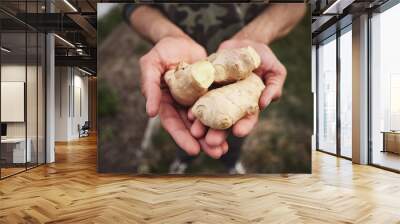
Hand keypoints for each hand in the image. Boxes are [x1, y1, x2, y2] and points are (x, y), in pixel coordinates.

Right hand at [139, 36, 227, 156]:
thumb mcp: (151, 65)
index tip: (193, 151)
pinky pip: (219, 105)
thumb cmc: (162, 51)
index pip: (173, 124)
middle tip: (217, 153)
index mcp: (166, 103)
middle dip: (204, 142)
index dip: (182, 138)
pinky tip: (235, 125)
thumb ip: (149, 86)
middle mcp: (181, 106)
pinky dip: (225, 116)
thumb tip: (150, 113)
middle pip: (192, 127)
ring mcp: (197, 100)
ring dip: (216, 134)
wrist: (181, 40)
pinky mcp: (211, 92)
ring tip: (226, 147)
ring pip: (207, 120)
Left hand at [189, 39, 286, 150]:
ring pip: (209, 113)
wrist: (244, 44)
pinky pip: (199, 97)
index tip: (238, 132)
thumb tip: (264, 104)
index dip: (244, 126)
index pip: (247, 119)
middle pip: (225, 121)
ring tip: (196, 132)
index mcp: (249, 104)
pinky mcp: (206, 86)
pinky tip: (189, 114)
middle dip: (218, 133)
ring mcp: (218, 95)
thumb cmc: (264, 58)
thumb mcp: (275, 71)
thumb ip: (273, 87)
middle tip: (211, 142)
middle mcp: (232, 104)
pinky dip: (194, 106)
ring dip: (202, 124)